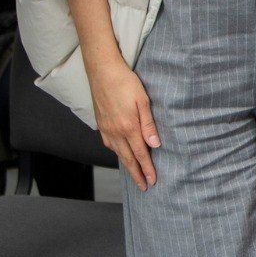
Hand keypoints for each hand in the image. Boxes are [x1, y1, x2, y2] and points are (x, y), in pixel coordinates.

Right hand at [85, 55, 160, 190]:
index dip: (147, 169)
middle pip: (127, 158)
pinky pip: (109, 144)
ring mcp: (106, 128)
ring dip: (126, 165)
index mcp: (128, 127)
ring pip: (117, 152)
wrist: (102, 70)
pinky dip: (117, 152)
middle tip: (143, 186)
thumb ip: (148, 124)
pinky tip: (121, 153)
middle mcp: (115, 132)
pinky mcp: (100, 123)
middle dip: (136, 174)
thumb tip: (155, 144)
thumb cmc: (125, 82)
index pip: (140, 154)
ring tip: (134, 174)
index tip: (152, 181)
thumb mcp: (143, 101)